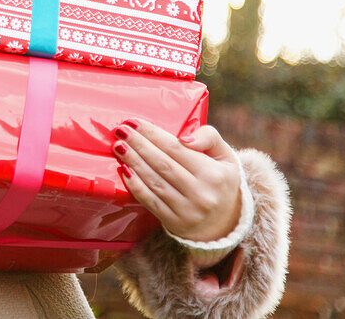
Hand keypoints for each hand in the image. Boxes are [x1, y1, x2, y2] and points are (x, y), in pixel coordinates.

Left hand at [113, 119, 241, 242]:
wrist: (225, 222)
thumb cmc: (220, 181)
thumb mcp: (225, 156)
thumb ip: (209, 137)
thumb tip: (184, 138)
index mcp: (214, 174)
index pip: (176, 149)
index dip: (153, 134)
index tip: (134, 123)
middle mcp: (201, 193)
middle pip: (162, 164)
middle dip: (138, 145)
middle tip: (121, 131)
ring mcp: (187, 210)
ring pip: (154, 182)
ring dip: (133, 162)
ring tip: (119, 147)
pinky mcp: (174, 222)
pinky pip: (150, 201)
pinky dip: (135, 185)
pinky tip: (123, 171)